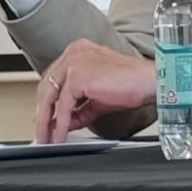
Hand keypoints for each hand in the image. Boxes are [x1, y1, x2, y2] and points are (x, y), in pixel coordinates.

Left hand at [34, 40, 154, 143]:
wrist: (149, 83)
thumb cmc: (131, 85)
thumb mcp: (96, 99)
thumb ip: (78, 109)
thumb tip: (62, 123)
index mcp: (77, 52)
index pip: (53, 79)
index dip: (47, 103)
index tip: (45, 121)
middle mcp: (73, 53)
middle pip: (47, 86)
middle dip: (43, 114)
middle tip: (42, 133)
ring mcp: (74, 62)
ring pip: (50, 96)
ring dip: (46, 121)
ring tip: (47, 138)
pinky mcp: (77, 75)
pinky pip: (63, 105)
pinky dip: (60, 123)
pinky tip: (60, 135)